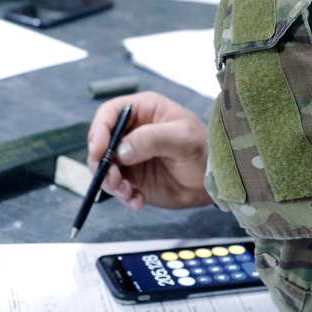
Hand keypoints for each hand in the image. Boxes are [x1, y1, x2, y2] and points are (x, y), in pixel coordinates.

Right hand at [87, 91, 211, 210]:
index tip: (99, 151)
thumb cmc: (203, 149)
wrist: (212, 181)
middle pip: (101, 142)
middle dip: (102, 162)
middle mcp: (132, 131)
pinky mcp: (132, 178)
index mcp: (143, 110)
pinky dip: (124, 196)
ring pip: (105, 167)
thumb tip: (121, 150)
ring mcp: (130, 155)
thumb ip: (152, 139)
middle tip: (113, 179)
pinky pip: (117, 187)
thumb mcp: (182, 139)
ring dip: (111, 183)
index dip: (99, 130)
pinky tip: (138, 201)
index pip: (110, 113)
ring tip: (129, 193)